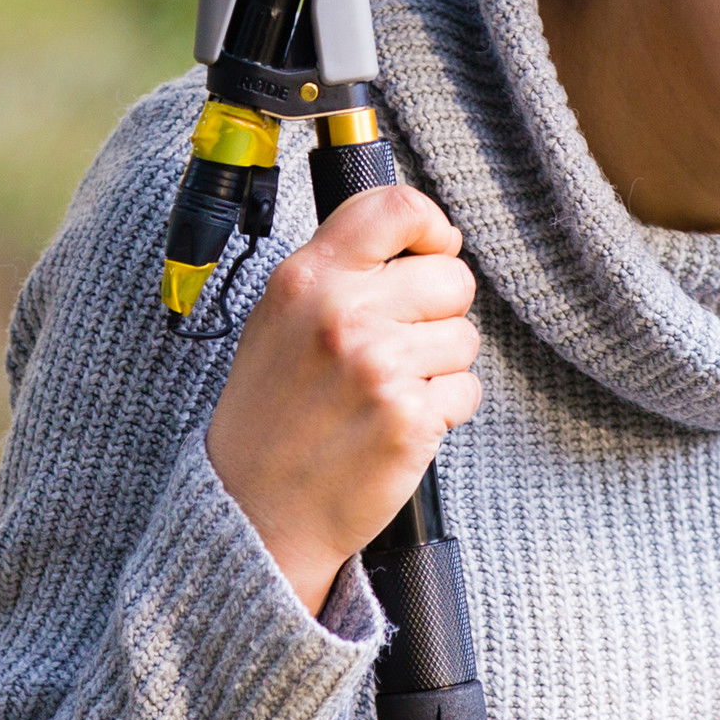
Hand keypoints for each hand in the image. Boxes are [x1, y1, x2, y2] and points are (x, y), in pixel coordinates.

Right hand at [206, 186, 480, 615]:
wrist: (253, 511)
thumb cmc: (270, 414)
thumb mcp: (280, 319)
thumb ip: (340, 270)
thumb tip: (421, 237)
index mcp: (307, 278)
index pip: (396, 208)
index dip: (432, 226)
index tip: (434, 250)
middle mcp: (343, 314)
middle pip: (453, 276)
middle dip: (441, 311)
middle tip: (401, 345)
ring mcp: (379, 367)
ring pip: (466, 337)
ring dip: (441, 366)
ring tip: (389, 391)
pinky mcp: (410, 419)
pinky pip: (467, 391)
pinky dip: (444, 410)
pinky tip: (397, 424)